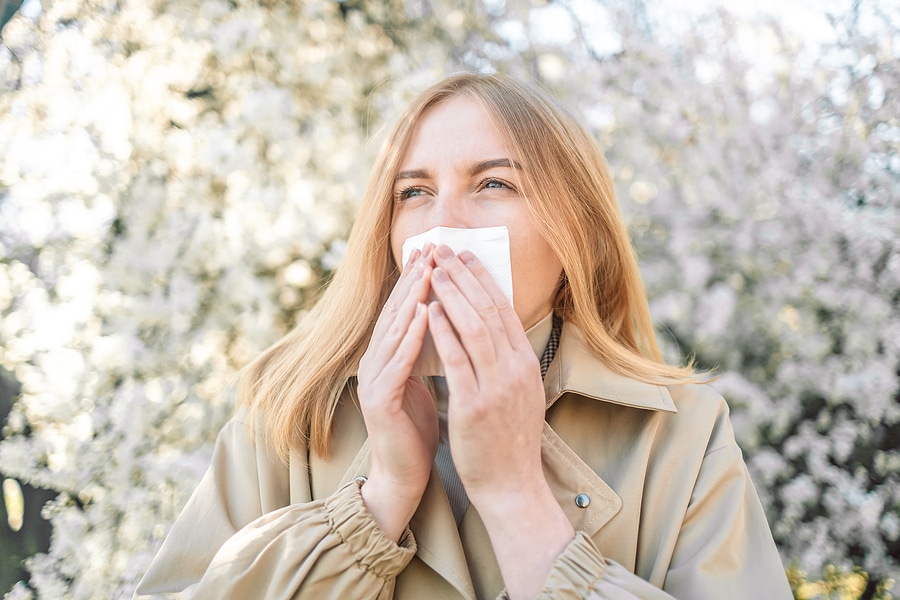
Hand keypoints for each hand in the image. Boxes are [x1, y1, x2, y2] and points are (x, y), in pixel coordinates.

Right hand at [356, 246, 438, 540]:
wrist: (404, 476)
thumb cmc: (418, 429)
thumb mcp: (424, 381)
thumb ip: (426, 352)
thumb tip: (443, 318)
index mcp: (388, 358)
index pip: (404, 310)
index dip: (418, 280)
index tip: (436, 251)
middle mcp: (376, 362)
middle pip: (396, 312)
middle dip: (414, 278)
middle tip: (430, 246)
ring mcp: (373, 380)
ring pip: (394, 330)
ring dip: (412, 298)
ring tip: (429, 270)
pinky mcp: (378, 399)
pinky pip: (397, 362)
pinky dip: (411, 336)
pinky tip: (425, 314)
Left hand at [427, 244, 545, 496]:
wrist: (512, 486)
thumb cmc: (509, 441)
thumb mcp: (520, 394)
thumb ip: (508, 362)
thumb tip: (492, 331)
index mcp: (526, 364)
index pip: (504, 310)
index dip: (483, 279)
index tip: (465, 256)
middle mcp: (516, 369)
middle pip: (489, 310)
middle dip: (464, 276)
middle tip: (443, 250)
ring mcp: (498, 386)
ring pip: (475, 327)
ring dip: (451, 294)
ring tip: (431, 270)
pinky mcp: (475, 404)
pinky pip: (458, 359)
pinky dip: (444, 330)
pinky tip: (429, 309)